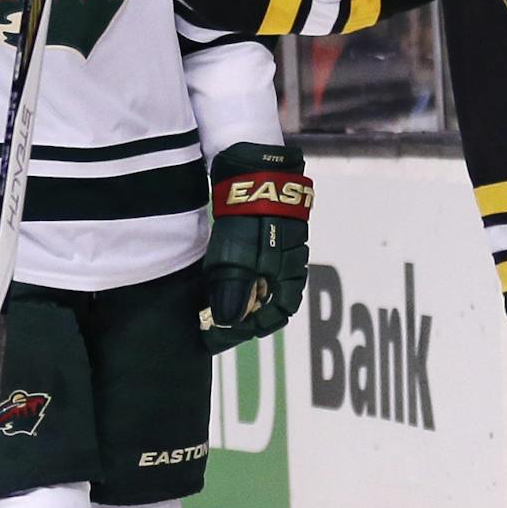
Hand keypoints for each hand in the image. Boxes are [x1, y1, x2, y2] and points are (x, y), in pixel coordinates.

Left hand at [200, 142, 310, 353]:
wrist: (257, 172)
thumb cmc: (250, 219)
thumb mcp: (237, 260)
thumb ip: (234, 293)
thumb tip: (227, 321)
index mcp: (289, 278)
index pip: (273, 318)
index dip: (244, 331)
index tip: (215, 335)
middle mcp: (293, 266)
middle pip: (271, 303)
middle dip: (244, 316)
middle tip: (213, 320)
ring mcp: (286, 247)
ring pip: (267, 283)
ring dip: (244, 296)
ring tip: (215, 299)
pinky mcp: (275, 231)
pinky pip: (261, 264)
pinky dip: (244, 275)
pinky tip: (226, 271)